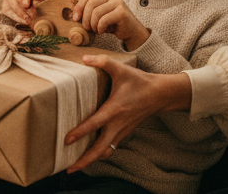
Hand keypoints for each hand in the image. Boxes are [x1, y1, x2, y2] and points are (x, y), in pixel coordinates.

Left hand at [63, 56, 191, 172]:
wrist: (161, 94)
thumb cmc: (139, 82)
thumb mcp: (121, 69)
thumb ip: (102, 62)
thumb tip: (84, 58)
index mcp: (114, 109)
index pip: (95, 124)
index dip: (80, 132)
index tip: (66, 140)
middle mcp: (118, 124)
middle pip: (100, 149)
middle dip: (85, 160)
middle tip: (69, 169)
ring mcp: (122, 131)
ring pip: (106, 152)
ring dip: (91, 160)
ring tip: (75, 167)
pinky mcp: (124, 133)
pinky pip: (111, 148)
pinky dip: (100, 155)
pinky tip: (89, 157)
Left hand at [73, 0, 147, 49]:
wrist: (131, 30)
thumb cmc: (112, 23)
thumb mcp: (99, 13)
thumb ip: (89, 9)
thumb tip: (73, 13)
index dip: (78, 7)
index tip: (75, 18)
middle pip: (90, 4)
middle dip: (85, 18)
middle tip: (86, 28)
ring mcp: (118, 2)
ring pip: (96, 13)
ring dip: (93, 24)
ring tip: (95, 30)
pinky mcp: (122, 12)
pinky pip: (103, 20)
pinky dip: (99, 28)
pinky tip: (102, 31)